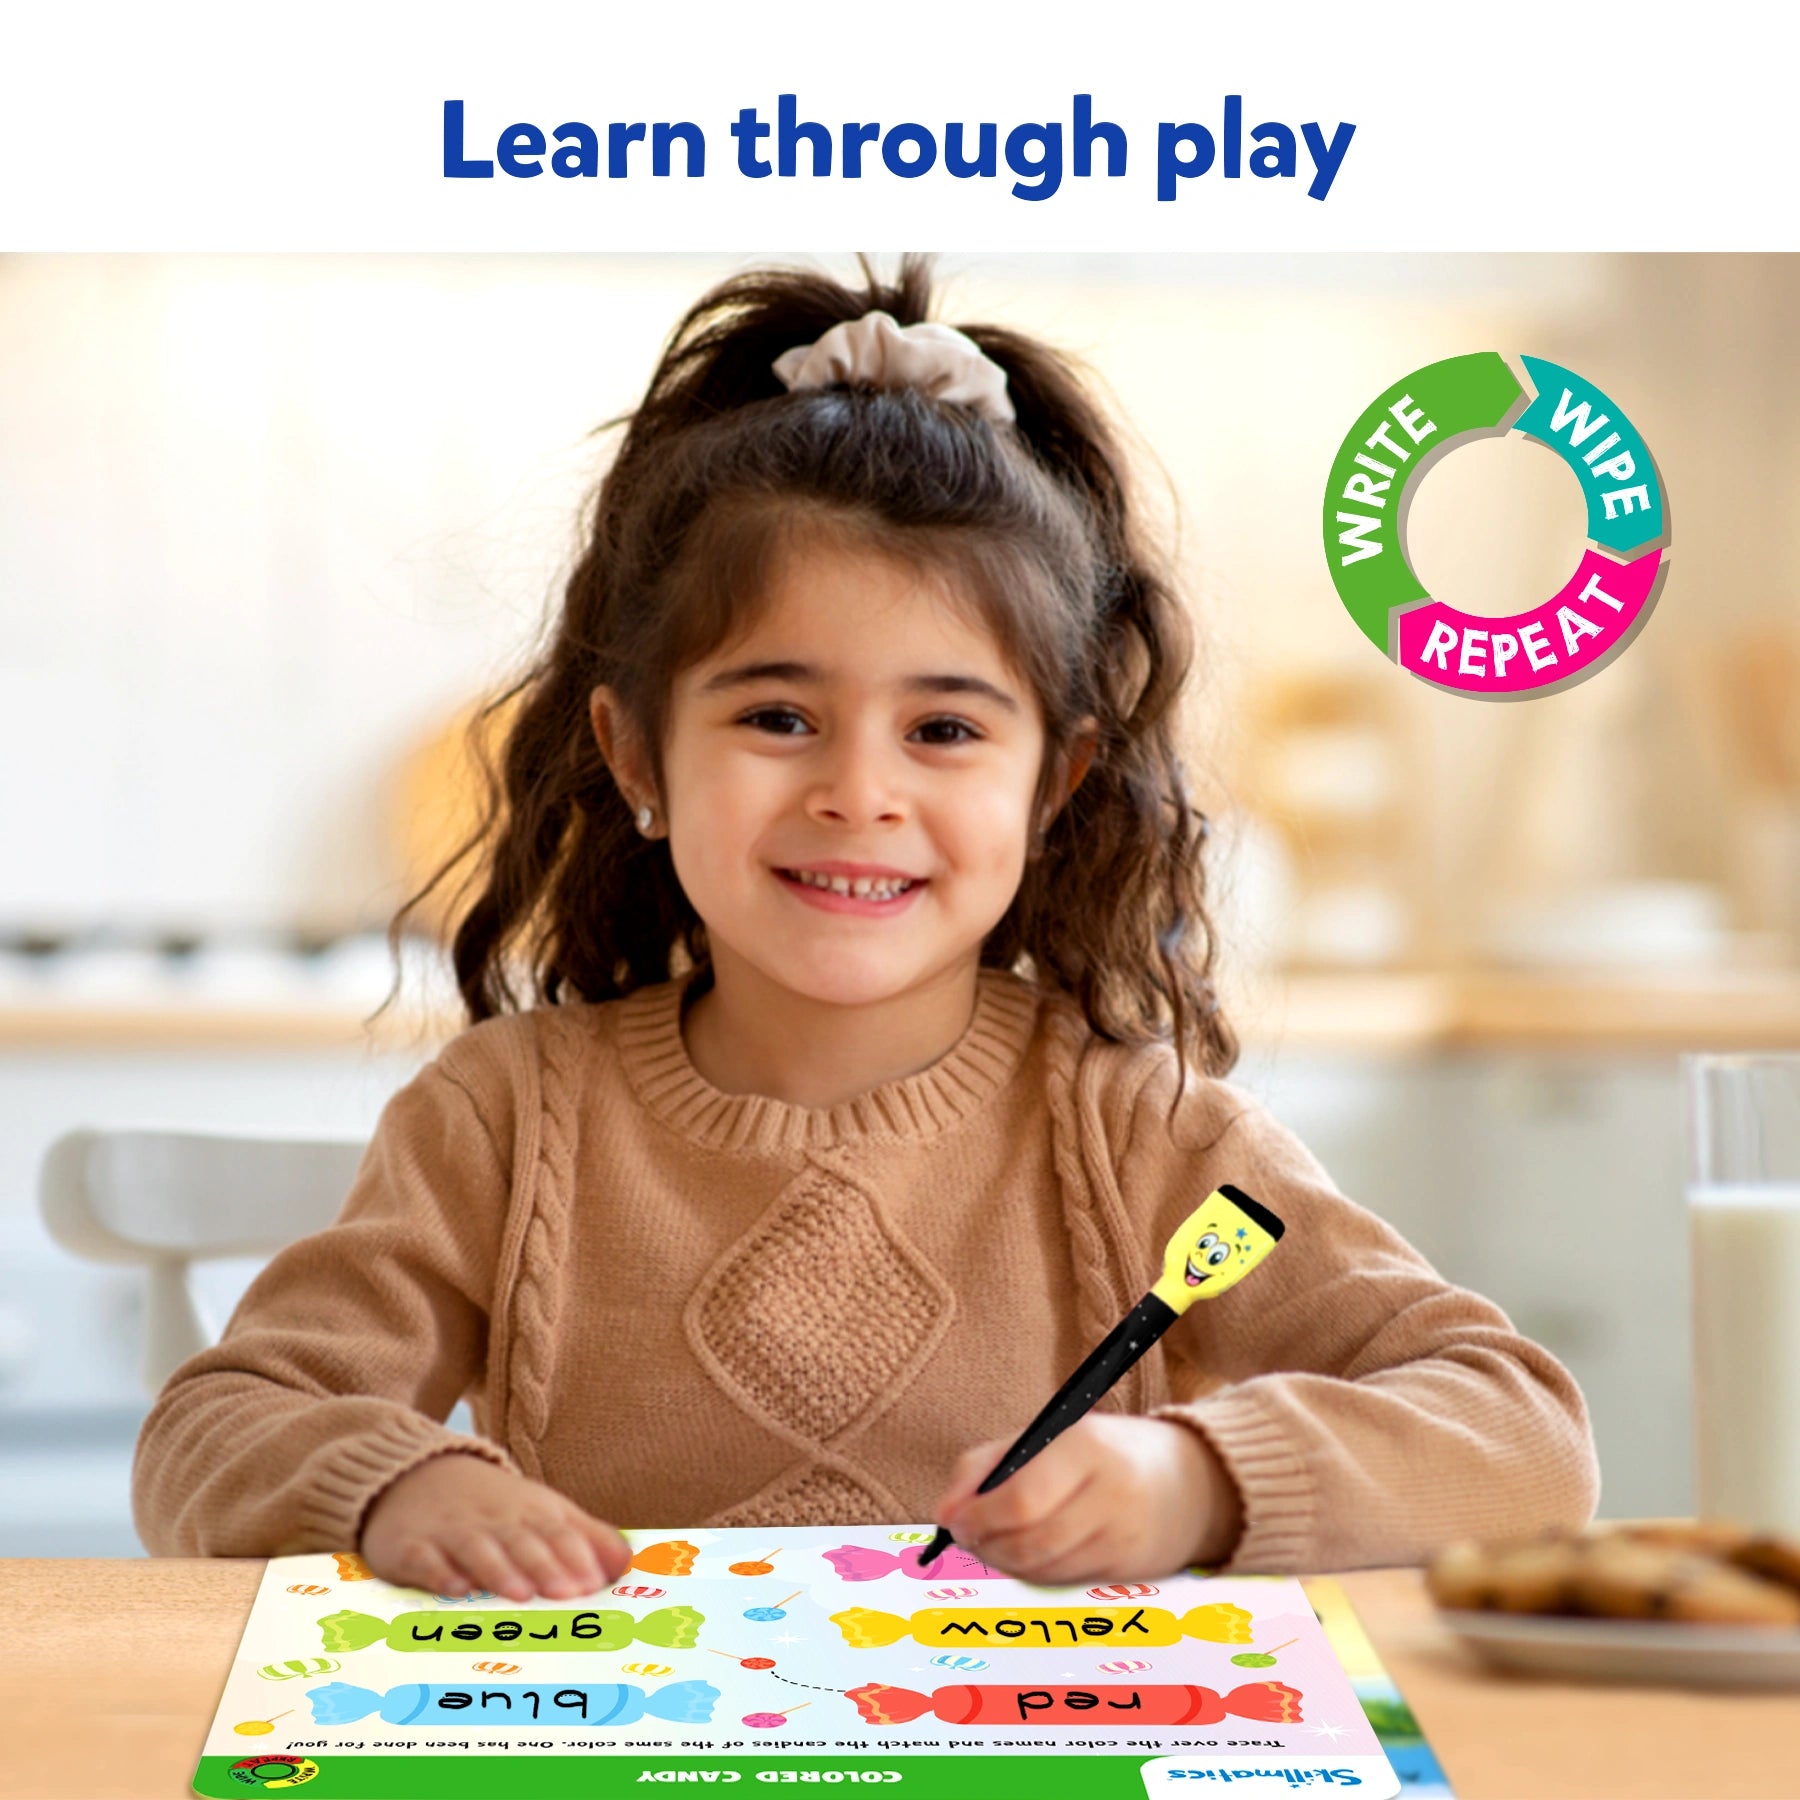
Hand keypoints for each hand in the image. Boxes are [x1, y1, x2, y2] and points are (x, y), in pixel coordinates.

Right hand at [360, 1451, 632, 1602]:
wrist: (417, 1473)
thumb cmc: (494, 1507)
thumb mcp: (542, 1510)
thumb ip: (585, 1537)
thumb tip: (627, 1565)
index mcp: (529, 1512)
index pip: (558, 1531)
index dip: (577, 1555)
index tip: (595, 1582)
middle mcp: (493, 1520)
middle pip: (522, 1541)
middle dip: (546, 1566)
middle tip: (568, 1593)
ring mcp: (451, 1532)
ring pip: (478, 1550)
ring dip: (499, 1570)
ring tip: (520, 1593)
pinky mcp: (411, 1546)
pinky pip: (424, 1559)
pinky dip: (439, 1572)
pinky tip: (454, 1588)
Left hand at [931, 1414, 1243, 1585]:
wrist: (1191, 1485)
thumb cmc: (1103, 1453)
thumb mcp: (1049, 1435)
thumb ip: (988, 1464)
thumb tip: (945, 1512)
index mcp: (1086, 1446)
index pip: (1021, 1499)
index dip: (978, 1517)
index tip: (953, 1520)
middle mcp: (1109, 1495)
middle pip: (1028, 1541)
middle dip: (984, 1543)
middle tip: (965, 1534)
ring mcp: (1122, 1538)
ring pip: (1041, 1569)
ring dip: (1003, 1561)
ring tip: (990, 1541)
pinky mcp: (1127, 1572)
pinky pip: (1062, 1580)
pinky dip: (1032, 1571)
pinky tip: (1025, 1552)